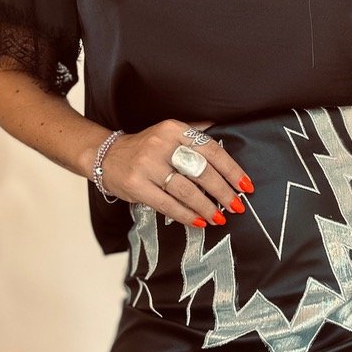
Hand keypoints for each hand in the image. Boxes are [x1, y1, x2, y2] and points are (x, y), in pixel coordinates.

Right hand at [95, 118, 253, 227]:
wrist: (106, 156)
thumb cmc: (146, 147)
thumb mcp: (170, 132)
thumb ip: (196, 133)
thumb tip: (229, 132)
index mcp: (174, 129)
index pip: (211, 150)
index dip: (231, 169)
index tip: (246, 185)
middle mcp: (161, 144)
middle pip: (201, 171)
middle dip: (223, 191)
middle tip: (237, 206)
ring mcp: (147, 166)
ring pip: (186, 190)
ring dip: (207, 207)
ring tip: (220, 217)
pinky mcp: (137, 186)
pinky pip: (168, 204)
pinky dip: (187, 215)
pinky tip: (199, 222)